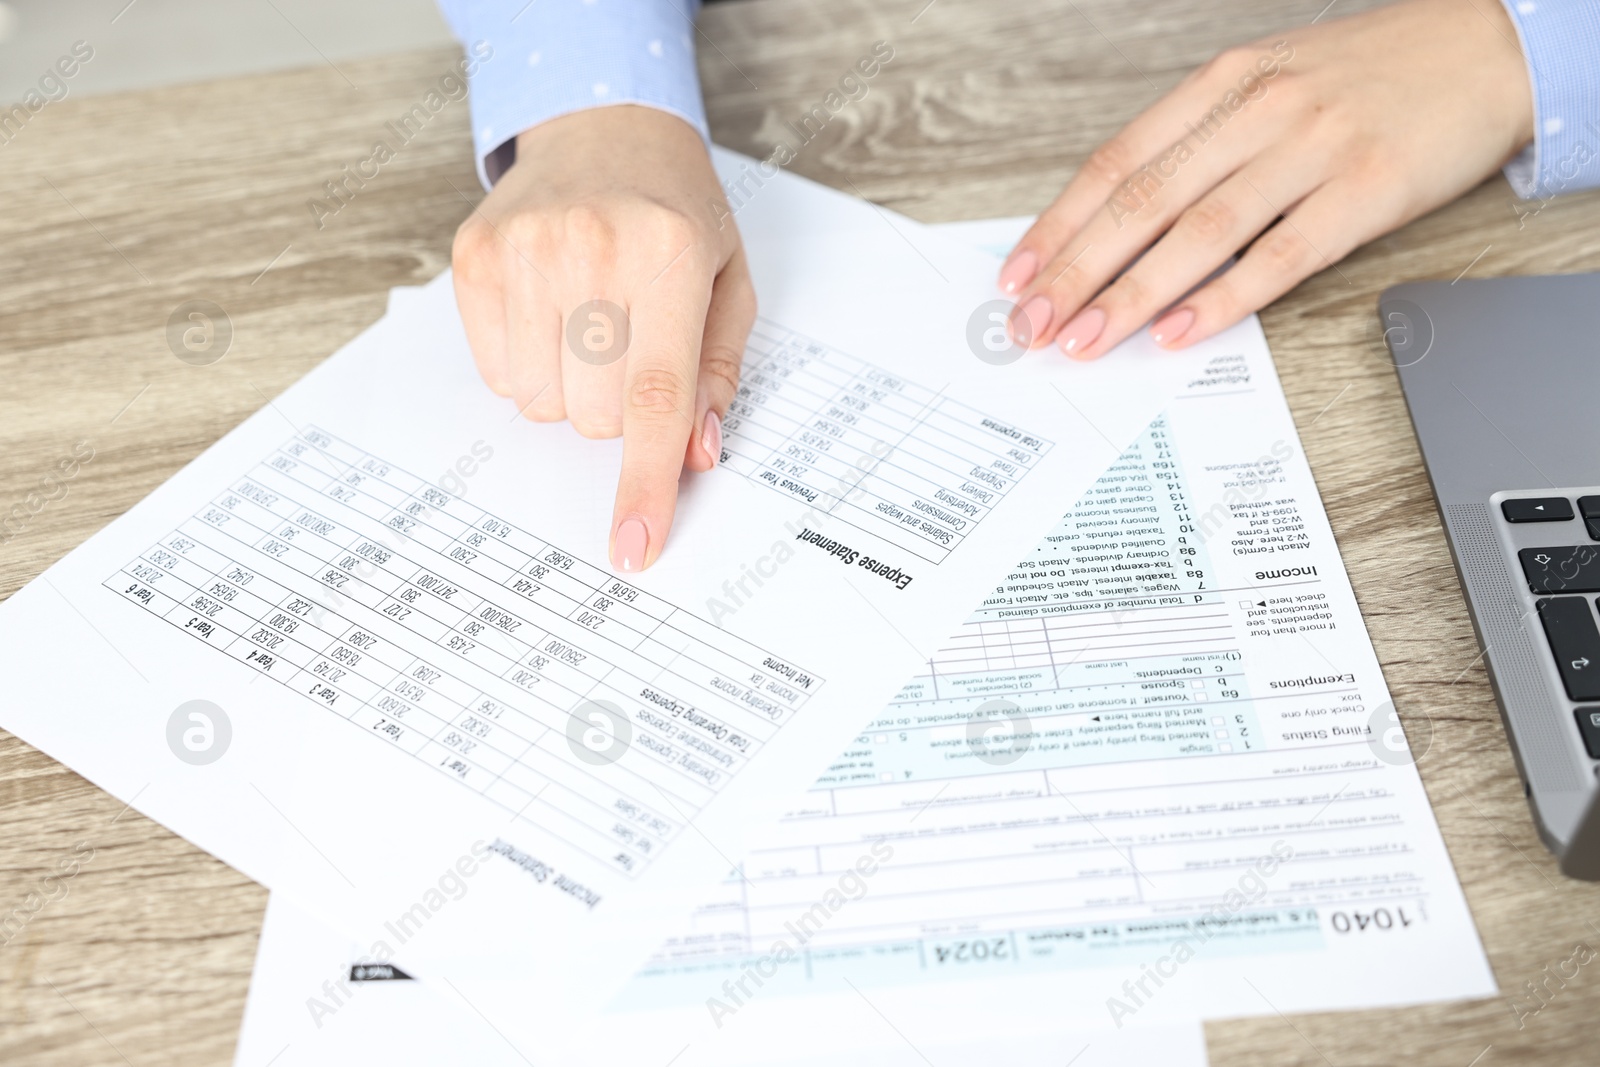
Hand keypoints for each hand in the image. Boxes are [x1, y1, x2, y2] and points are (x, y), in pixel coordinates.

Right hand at [452, 105, 752, 570]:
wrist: (603, 128)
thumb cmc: (675, 214)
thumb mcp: (728, 283)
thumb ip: (719, 374)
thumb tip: (697, 455)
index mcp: (671, 255)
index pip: (654, 397)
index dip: (644, 482)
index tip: (634, 545)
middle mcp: (593, 246)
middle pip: (593, 414)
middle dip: (617, 410)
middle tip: (629, 349)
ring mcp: (525, 248)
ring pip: (539, 403)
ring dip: (569, 389)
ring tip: (588, 324)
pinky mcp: (476, 255)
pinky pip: (496, 373)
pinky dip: (526, 364)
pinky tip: (549, 312)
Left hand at [999, 0, 1533, 357]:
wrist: (1487, 47)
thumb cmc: (1366, 76)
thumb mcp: (1268, 84)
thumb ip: (1201, 145)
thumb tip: (1122, 227)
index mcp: (1223, 81)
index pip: (1118, 162)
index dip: (1060, 224)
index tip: (1018, 274)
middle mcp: (1258, 110)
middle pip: (1143, 201)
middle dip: (1075, 270)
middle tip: (1030, 323)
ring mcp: (1312, 149)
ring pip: (1199, 233)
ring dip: (1132, 294)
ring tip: (1085, 339)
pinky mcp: (1365, 192)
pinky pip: (1279, 256)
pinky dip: (1222, 299)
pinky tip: (1178, 332)